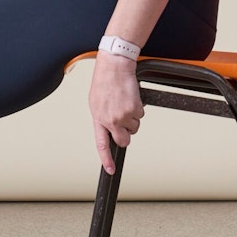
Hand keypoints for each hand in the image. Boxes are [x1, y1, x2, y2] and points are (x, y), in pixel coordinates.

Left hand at [88, 52, 143, 174]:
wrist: (115, 67)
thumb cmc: (104, 82)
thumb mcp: (96, 102)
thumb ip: (102, 118)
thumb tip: (108, 130)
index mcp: (99, 119)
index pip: (102, 145)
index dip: (106, 160)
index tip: (110, 169)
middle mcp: (110, 120)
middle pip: (123, 141)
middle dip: (126, 134)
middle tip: (124, 122)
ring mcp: (123, 116)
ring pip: (134, 127)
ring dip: (132, 118)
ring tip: (124, 103)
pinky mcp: (134, 109)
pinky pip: (140, 116)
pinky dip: (137, 109)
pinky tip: (130, 98)